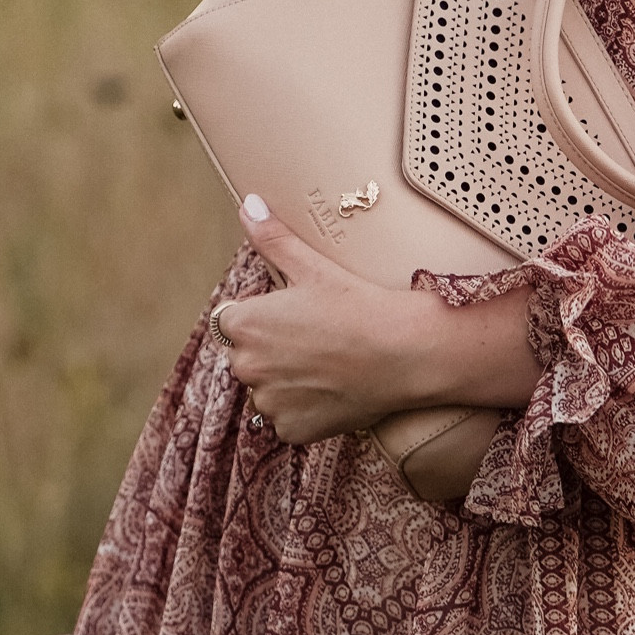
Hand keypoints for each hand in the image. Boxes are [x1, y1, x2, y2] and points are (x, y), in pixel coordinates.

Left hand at [215, 195, 541, 443]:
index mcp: (243, 325)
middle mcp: (246, 368)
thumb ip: (271, 238)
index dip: (262, 315)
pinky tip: (333, 387)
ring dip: (286, 378)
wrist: (404, 352)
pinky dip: (305, 406)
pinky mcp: (291, 431)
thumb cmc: (358, 304)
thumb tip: (247, 204)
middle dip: (271, 347)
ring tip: (328, 360)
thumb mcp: (312, 267)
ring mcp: (269, 404)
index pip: (231, 321)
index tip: (294, 312)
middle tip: (316, 335)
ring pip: (267, 388)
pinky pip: (288, 417)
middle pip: (248, 355)